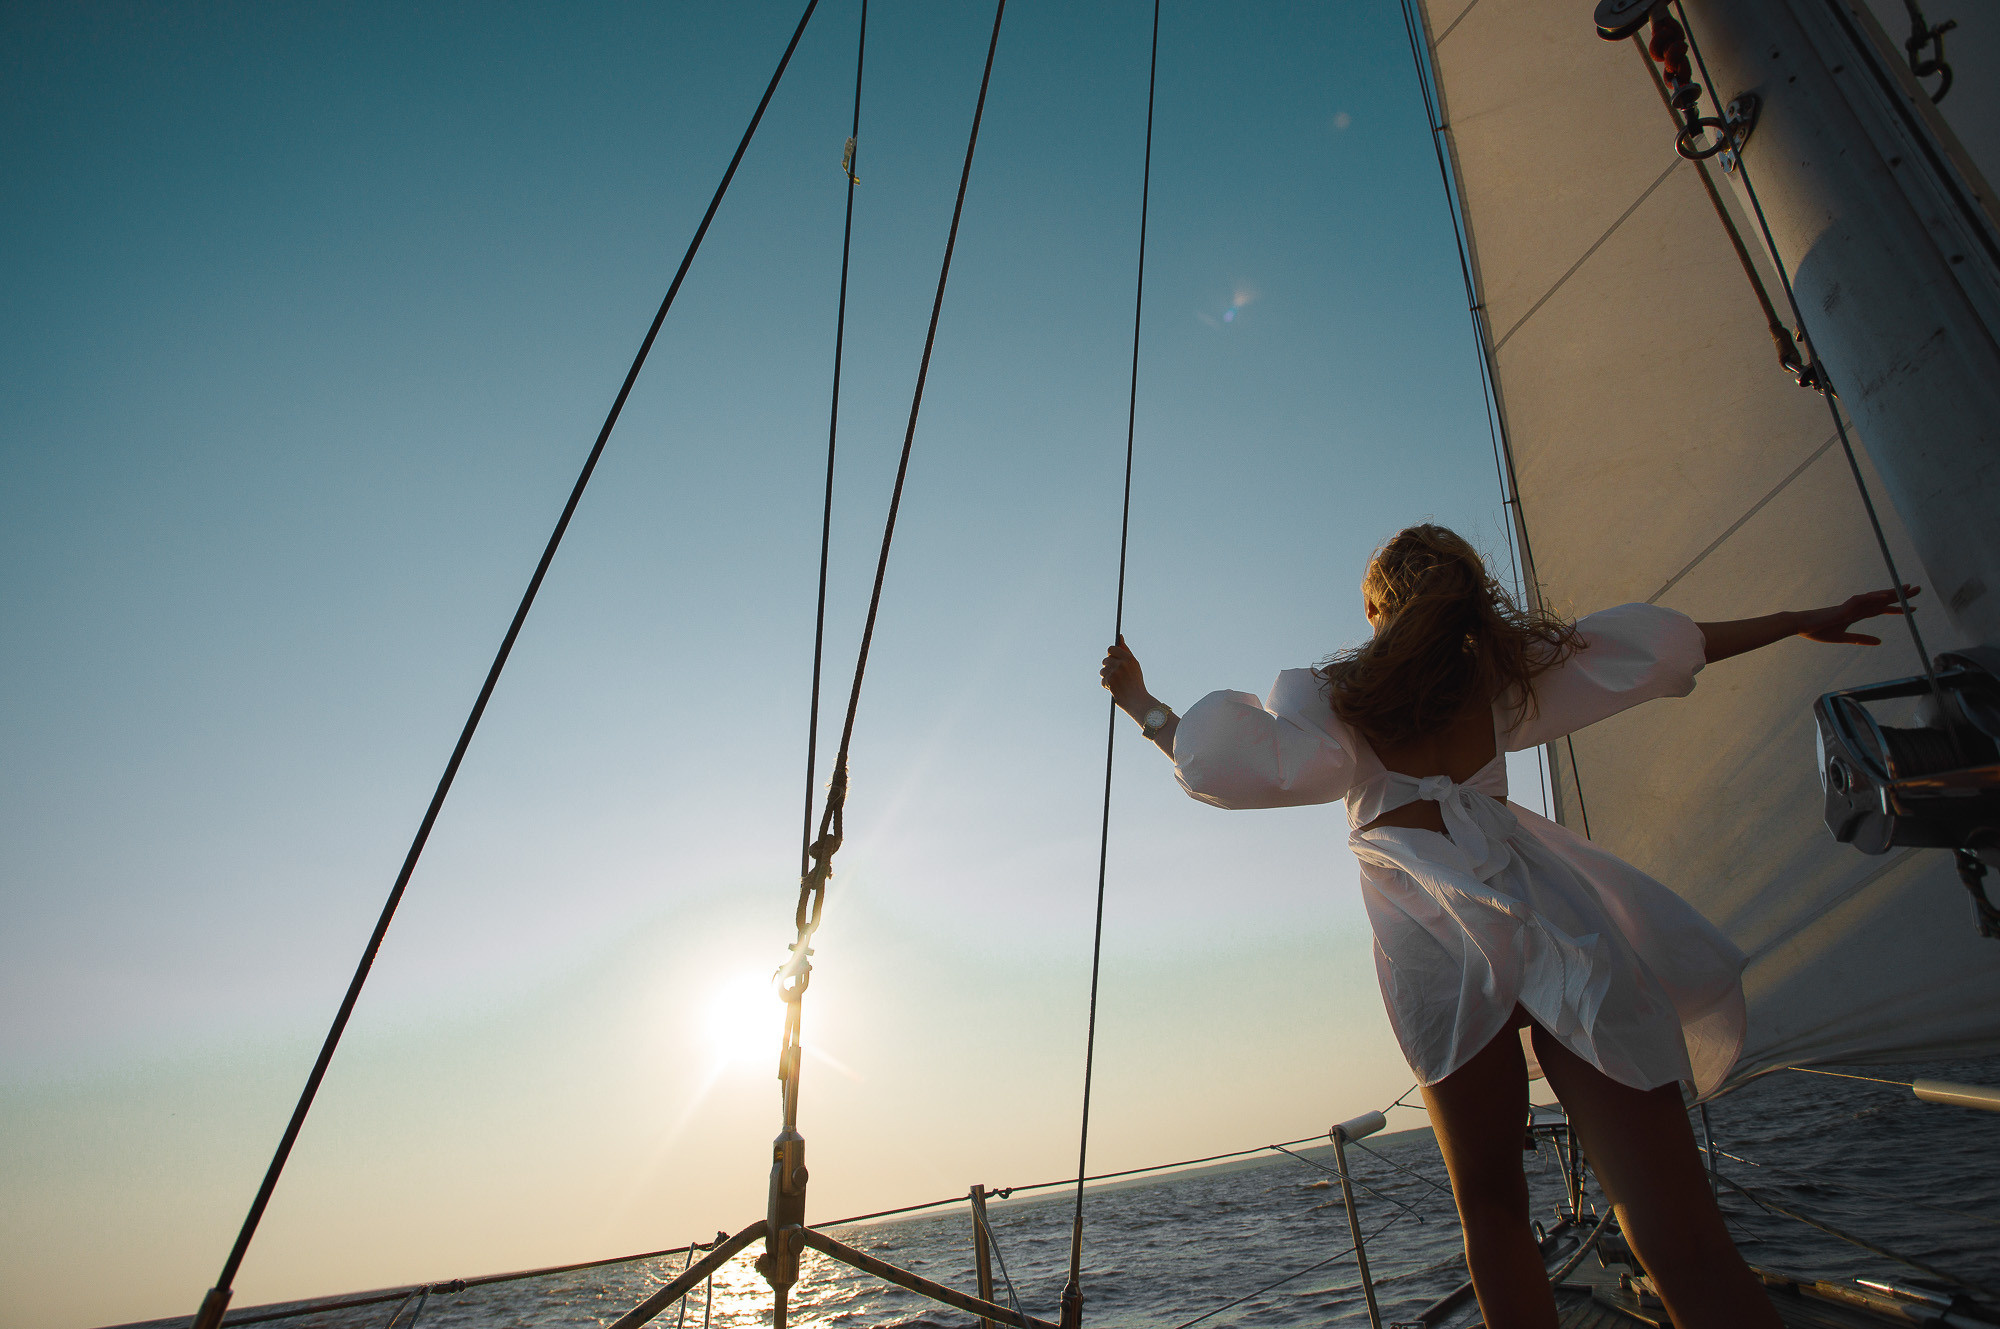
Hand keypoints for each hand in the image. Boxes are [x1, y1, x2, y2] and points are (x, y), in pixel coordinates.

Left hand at [1100, 635, 1147, 709]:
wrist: (1138, 700)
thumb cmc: (1135, 682)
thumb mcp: (1133, 665)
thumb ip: (1125, 651)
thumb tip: (1120, 636)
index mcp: (1129, 658)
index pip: (1112, 649)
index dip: (1110, 654)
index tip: (1111, 659)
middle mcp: (1122, 664)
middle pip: (1105, 660)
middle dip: (1108, 668)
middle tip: (1115, 675)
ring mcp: (1116, 673)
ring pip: (1103, 671)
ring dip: (1107, 677)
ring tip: (1116, 683)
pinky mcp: (1110, 681)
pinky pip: (1103, 680)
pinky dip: (1107, 685)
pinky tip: (1115, 689)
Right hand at [1798, 584, 1921, 644]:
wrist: (1803, 626)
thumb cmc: (1819, 631)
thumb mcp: (1844, 638)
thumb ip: (1862, 639)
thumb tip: (1880, 642)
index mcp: (1858, 614)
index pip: (1882, 609)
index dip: (1897, 608)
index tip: (1912, 609)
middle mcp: (1858, 607)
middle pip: (1883, 599)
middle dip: (1901, 595)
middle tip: (1918, 590)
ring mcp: (1852, 605)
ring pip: (1876, 597)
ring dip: (1892, 593)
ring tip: (1908, 589)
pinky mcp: (1845, 606)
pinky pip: (1862, 600)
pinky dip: (1874, 597)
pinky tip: (1885, 596)